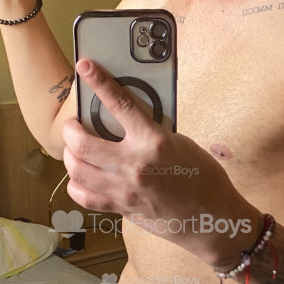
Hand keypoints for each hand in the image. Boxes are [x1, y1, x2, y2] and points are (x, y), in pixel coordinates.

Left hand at [62, 59, 261, 268]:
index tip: (85, 66)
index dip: (99, 81)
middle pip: (82, 144)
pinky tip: (81, 177)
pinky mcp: (122, 208)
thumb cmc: (202, 177)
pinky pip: (84, 197)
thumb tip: (124, 122)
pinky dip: (76, 185)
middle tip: (73, 125)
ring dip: (70, 156)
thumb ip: (149, 131)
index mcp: (153, 142)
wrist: (213, 217)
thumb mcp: (180, 142)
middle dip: (70, 129)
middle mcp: (134, 165)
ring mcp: (124, 190)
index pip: (119, 104)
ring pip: (77, 171)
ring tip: (75, 149)